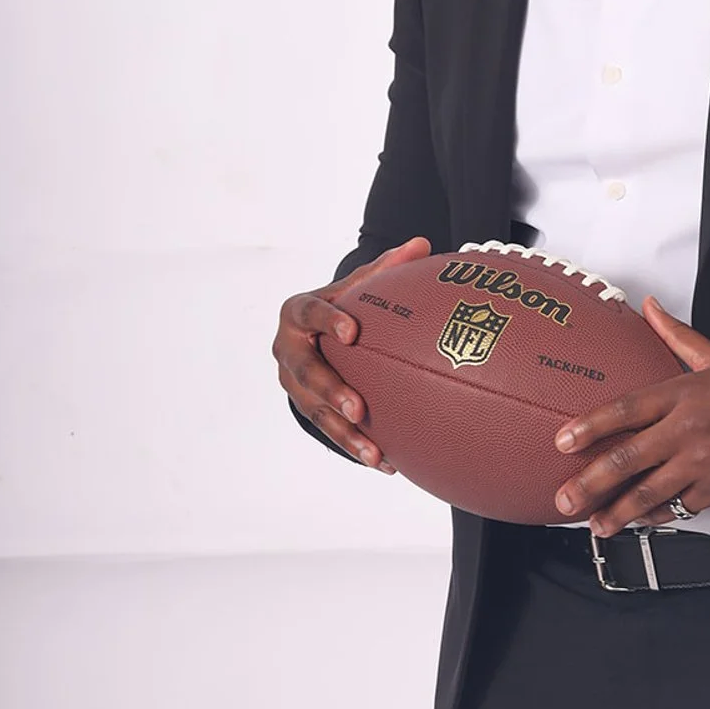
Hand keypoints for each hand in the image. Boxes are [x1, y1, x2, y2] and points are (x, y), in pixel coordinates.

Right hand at [272, 236, 431, 466]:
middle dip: (332, 392)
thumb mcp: (357, 285)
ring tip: (374, 453)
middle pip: (307, 373)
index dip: (328, 321)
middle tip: (359, 407)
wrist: (308, 332)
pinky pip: (328, 431)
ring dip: (345, 434)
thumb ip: (386, 268)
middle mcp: (287, 349)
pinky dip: (355, 446)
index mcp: (298, 312)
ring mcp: (292, 383)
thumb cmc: (341, 304)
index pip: (310, 313)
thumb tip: (422, 244)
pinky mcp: (303, 407)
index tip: (353, 331)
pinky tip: (385, 464)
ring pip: (315, 412)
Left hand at [552, 298, 709, 535]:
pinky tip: (637, 523)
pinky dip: (655, 517)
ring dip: (618, 513)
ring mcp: (702, 465)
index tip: (564, 442)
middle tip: (565, 499)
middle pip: (629, 459)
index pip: (627, 411)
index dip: (592, 427)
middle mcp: (688, 432)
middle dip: (592, 482)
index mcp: (684, 395)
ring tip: (596, 526)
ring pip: (650, 493)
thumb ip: (677, 336)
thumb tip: (649, 307)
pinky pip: (678, 507)